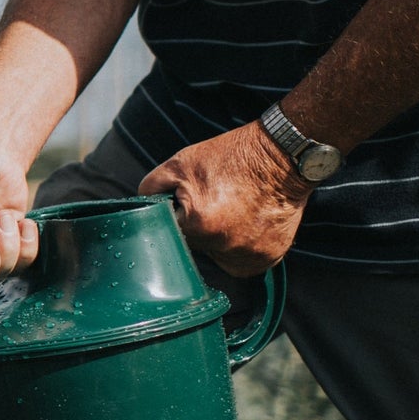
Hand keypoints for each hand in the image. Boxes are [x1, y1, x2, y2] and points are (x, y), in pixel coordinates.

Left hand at [138, 122, 308, 275]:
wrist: (282, 157)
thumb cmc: (230, 157)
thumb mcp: (180, 163)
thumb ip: (150, 187)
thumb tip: (137, 208)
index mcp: (198, 225)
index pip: (171, 236)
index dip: (176, 219)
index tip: (186, 207)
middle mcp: (225, 246)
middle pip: (195, 248)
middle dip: (197, 230)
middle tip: (212, 205)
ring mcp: (249, 256)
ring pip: (218, 257)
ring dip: (218, 241)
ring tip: (231, 212)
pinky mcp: (268, 259)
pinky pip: (242, 262)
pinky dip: (240, 248)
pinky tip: (245, 224)